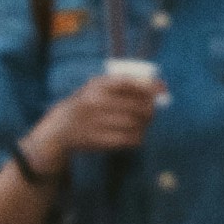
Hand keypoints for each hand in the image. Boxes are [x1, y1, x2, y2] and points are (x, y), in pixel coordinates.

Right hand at [44, 66, 164, 166]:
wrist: (61, 128)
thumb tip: (161, 87)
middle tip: (151, 111)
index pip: (130, 82)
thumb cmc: (87, 104)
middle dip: (150, 109)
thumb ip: (126, 85)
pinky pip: (129, 139)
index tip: (163, 90)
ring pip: (136, 124)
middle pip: (138, 106)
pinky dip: (137, 137)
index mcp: (97, 85)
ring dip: (144, 124)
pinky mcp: (100, 141)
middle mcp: (96, 102)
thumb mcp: (99, 87)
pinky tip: (134, 134)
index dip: (150, 86)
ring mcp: (97, 122)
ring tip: (142, 123)